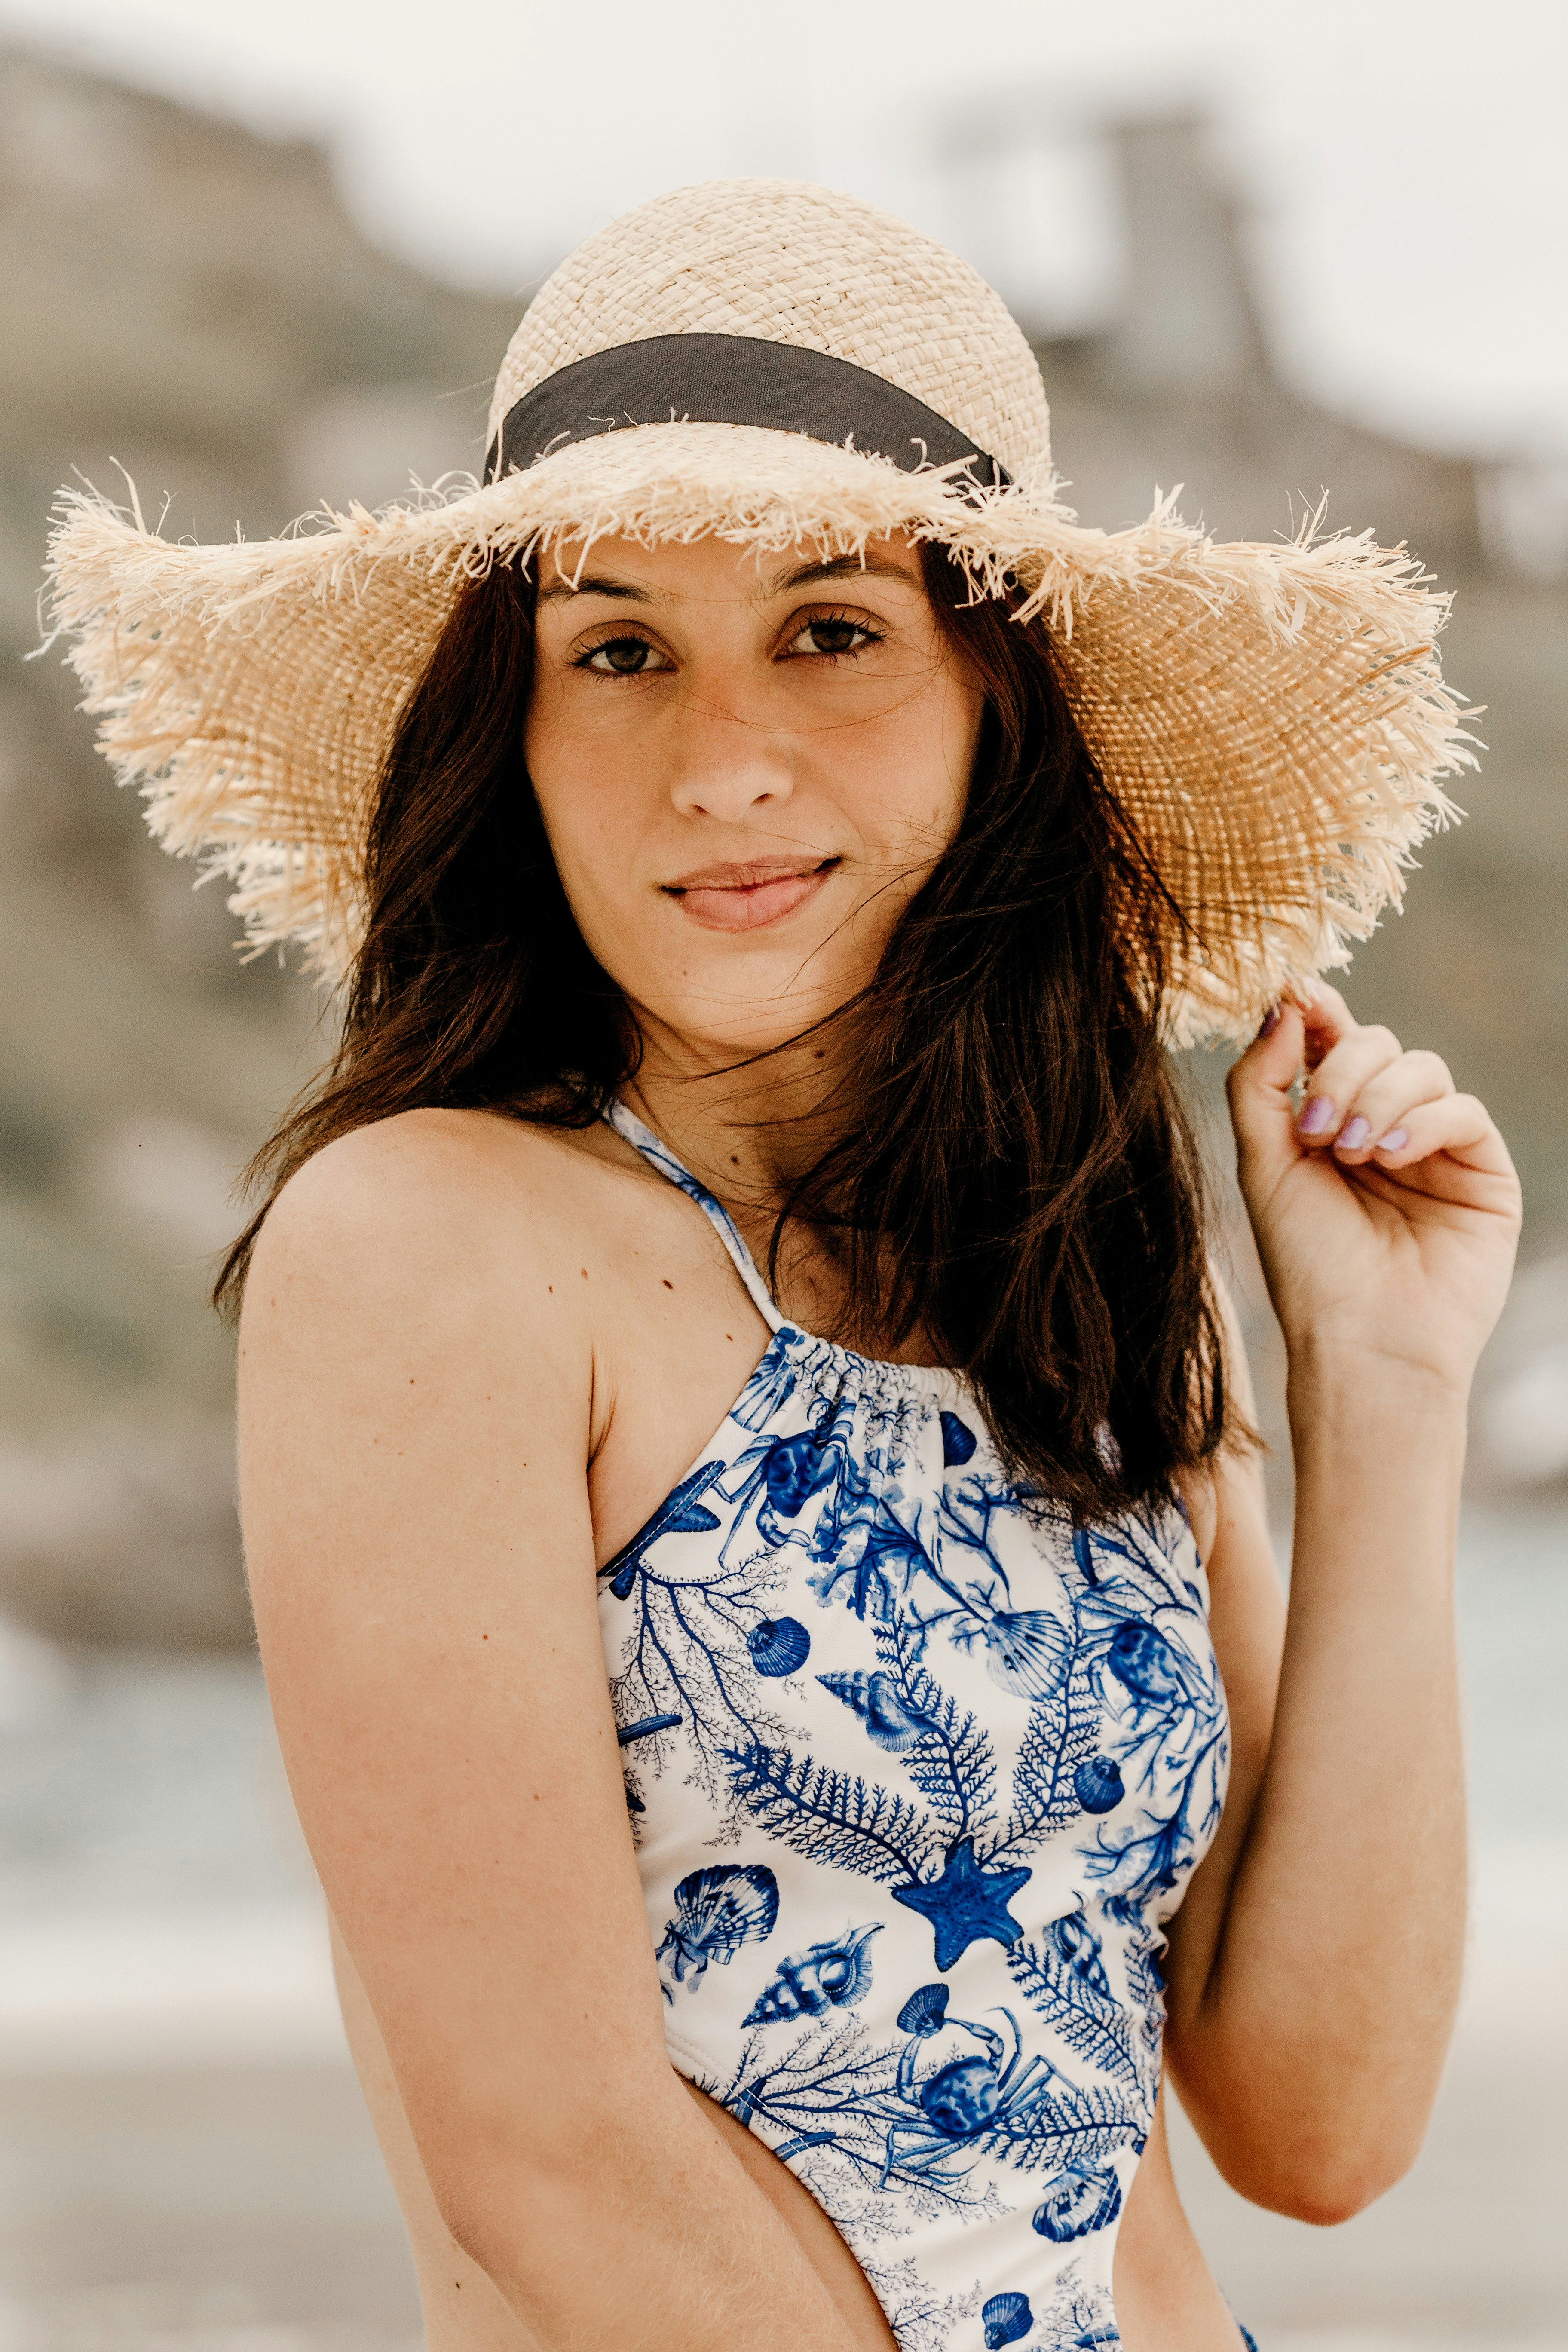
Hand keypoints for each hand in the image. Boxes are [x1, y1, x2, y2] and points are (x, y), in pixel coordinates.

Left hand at [1225, 986, 1520, 1395]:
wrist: (1362, 1342)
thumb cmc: (1308, 1266)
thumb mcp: (1263, 1166)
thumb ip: (1262, 1083)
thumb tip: (1285, 1002)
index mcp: (1328, 1121)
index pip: (1329, 1040)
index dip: (1316, 1012)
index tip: (1297, 997)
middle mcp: (1382, 1125)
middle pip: (1375, 1042)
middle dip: (1341, 1070)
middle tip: (1315, 1131)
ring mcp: (1435, 1146)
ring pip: (1421, 1066)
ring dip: (1378, 1097)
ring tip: (1350, 1154)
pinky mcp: (1481, 1170)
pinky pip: (1462, 1109)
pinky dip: (1422, 1121)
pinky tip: (1390, 1157)